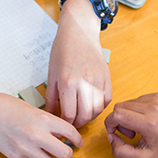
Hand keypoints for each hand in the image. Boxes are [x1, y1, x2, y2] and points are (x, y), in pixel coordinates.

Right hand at [0, 93, 82, 157]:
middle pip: (64, 153)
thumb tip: (59, 133)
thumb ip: (47, 121)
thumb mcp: (32, 108)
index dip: (77, 139)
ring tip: (41, 149)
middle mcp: (37, 135)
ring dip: (47, 157)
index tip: (78, 142)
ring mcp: (25, 148)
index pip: (71, 132)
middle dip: (65, 152)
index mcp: (44, 119)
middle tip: (62, 149)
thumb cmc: (4, 105)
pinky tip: (23, 148)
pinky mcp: (14, 156)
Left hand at [46, 0, 111, 127]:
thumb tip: (50, 115)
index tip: (62, 126)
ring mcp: (98, 80)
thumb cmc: (62, 50)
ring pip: (97, 110)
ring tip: (81, 116)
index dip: (65, 124)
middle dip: (78, 124)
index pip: (69, 114)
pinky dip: (100, 107)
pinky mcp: (107, 77)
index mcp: (68, 82)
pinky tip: (92, 106)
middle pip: (85, 116)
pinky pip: (107, 100)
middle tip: (72, 124)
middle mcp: (85, 83)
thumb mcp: (51, 74)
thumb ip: (51, 98)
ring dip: (89, 117)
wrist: (79, 31)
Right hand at [104, 93, 157, 157]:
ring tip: (138, 128)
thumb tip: (110, 136)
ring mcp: (157, 99)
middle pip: (119, 107)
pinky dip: (135, 111)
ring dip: (127, 116)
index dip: (109, 124)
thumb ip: (119, 151)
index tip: (113, 133)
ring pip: (127, 103)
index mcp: (149, 123)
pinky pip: (136, 100)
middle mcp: (153, 107)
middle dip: (118, 121)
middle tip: (129, 134)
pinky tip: (144, 121)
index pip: (117, 114)